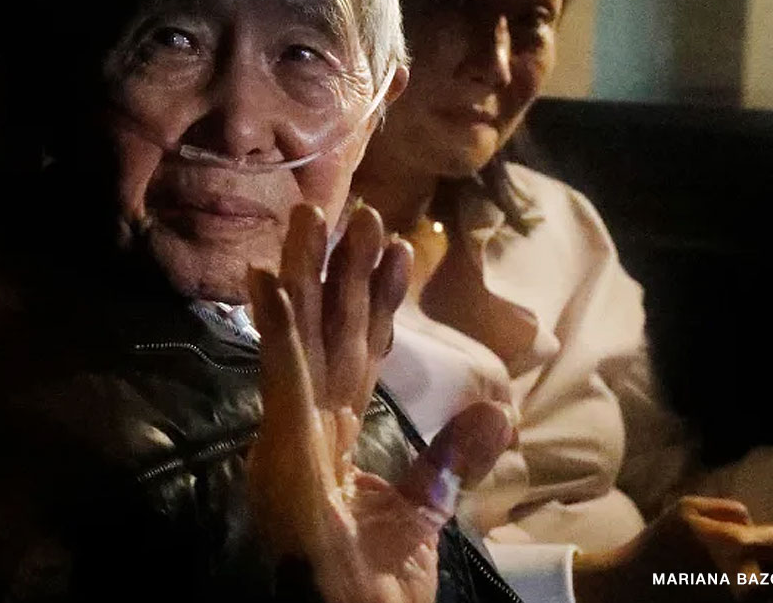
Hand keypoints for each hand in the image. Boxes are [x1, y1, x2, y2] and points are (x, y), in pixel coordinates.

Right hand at [247, 203, 512, 602]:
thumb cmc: (376, 587)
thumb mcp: (425, 512)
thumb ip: (450, 457)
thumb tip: (498, 413)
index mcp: (331, 438)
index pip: (355, 354)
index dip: (371, 300)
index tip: (394, 246)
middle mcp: (305, 431)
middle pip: (321, 336)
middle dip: (329, 272)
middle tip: (339, 208)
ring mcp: (289, 444)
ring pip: (297, 345)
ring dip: (301, 279)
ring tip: (308, 220)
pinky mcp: (283, 460)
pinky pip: (283, 386)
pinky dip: (279, 334)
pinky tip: (274, 287)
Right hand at [573, 496, 772, 602]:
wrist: (630, 589)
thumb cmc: (658, 545)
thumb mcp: (687, 509)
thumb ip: (731, 509)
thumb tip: (757, 527)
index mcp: (737, 546)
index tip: (768, 544)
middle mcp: (746, 582)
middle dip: (766, 566)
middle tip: (737, 564)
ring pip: (770, 594)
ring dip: (756, 586)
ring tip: (721, 580)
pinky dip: (740, 598)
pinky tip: (712, 592)